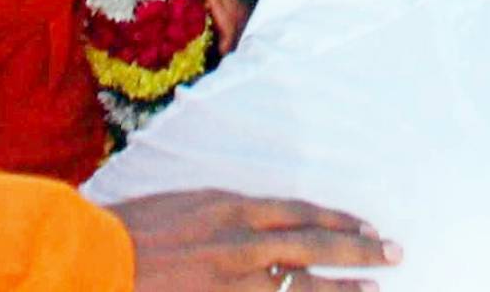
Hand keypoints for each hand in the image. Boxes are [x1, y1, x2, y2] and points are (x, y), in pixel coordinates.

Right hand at [106, 192, 396, 291]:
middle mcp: (239, 244)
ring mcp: (233, 282)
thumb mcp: (184, 205)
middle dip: (359, 249)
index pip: (300, 213)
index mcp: (230, 210)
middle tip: (395, 253)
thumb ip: (225, 215)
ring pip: (303, 286)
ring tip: (373, 289)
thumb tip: (260, 223)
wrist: (93, 260)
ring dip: (342, 289)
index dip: (337, 220)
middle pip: (314, 246)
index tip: (366, 226)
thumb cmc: (130, 231)